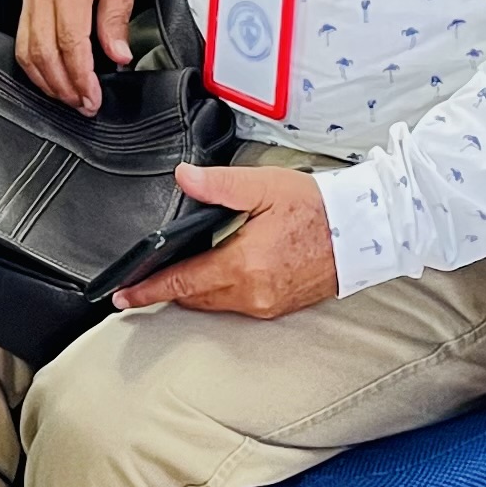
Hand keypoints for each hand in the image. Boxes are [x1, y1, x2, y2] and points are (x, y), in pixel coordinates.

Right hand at [16, 0, 143, 112]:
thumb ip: (116, 17)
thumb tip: (118, 54)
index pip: (69, 41)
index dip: (80, 75)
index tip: (93, 96)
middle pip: (43, 51)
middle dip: (63, 86)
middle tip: (85, 104)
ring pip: (27, 50)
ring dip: (47, 80)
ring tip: (70, 97)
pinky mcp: (27, 0)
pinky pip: (23, 39)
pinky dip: (35, 65)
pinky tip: (52, 77)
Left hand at [114, 164, 337, 317]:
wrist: (363, 234)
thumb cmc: (319, 209)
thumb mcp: (265, 186)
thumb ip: (220, 185)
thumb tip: (184, 178)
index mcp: (245, 265)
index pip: (183, 282)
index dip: (148, 290)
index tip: (123, 297)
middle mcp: (252, 294)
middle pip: (194, 298)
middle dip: (166, 290)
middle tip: (139, 285)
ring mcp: (265, 305)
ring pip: (213, 304)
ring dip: (192, 292)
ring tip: (172, 278)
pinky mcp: (277, 308)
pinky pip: (234, 305)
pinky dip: (216, 294)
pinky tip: (212, 277)